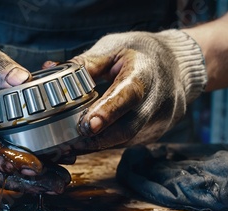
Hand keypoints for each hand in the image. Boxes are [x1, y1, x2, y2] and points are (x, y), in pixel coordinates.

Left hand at [69, 30, 206, 150]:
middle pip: (127, 128)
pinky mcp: (153, 134)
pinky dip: (105, 144)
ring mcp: (158, 121)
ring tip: (68, 145)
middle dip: (95, 138)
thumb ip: (85, 64)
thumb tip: (50, 70)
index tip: (86, 125)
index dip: (108, 112)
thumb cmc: (141, 53)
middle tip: (66, 142)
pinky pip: (126, 143)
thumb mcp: (114, 49)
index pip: (128, 95)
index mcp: (145, 73)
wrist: (177, 65)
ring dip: (96, 145)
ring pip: (125, 140)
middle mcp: (157, 101)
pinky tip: (85, 143)